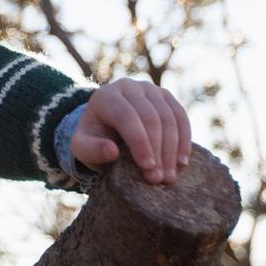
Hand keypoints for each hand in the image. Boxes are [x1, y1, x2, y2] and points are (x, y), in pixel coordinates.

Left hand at [72, 79, 190, 184]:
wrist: (105, 127)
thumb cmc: (93, 139)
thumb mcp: (82, 147)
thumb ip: (92, 150)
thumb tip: (111, 152)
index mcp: (106, 96)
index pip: (127, 116)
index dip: (139, 142)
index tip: (147, 167)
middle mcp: (129, 87)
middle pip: (151, 118)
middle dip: (158, 150)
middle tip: (159, 178)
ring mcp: (151, 90)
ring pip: (169, 118)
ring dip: (172, 150)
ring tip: (169, 176)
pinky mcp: (166, 97)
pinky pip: (181, 117)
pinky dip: (184, 140)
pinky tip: (182, 163)